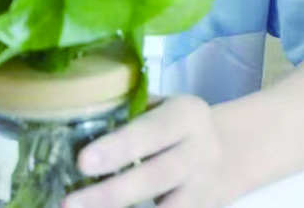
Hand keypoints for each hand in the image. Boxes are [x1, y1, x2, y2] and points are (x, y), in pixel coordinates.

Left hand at [63, 95, 229, 207]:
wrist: (234, 149)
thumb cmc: (179, 124)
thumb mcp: (164, 106)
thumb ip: (130, 111)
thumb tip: (75, 116)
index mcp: (186, 115)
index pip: (151, 130)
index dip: (119, 147)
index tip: (83, 161)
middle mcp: (199, 151)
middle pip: (157, 175)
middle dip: (112, 193)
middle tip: (69, 203)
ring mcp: (203, 187)